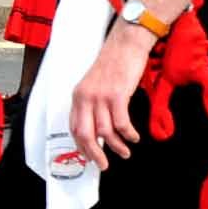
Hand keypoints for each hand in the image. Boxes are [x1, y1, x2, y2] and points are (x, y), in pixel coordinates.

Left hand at [69, 27, 147, 169]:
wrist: (126, 43)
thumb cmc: (114, 62)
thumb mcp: (95, 83)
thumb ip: (93, 104)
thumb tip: (98, 128)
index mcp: (78, 95)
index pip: (74, 128)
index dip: (81, 146)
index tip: (89, 157)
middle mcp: (85, 97)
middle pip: (85, 135)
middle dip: (94, 155)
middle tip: (103, 165)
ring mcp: (101, 96)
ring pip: (105, 132)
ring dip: (116, 146)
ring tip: (125, 152)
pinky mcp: (117, 95)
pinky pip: (121, 124)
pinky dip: (128, 134)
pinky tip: (133, 137)